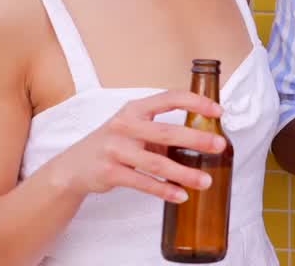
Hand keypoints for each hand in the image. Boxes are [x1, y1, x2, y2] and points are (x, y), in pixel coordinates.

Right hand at [45, 90, 227, 203]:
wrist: (74, 166)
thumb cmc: (114, 143)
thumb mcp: (134, 127)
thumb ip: (161, 129)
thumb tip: (202, 136)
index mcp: (135, 109)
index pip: (170, 98)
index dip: (196, 102)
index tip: (218, 112)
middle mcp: (125, 125)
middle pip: (167, 132)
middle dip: (196, 139)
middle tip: (220, 146)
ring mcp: (115, 149)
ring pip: (157, 163)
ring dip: (185, 173)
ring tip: (205, 180)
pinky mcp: (110, 172)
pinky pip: (143, 183)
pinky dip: (164, 190)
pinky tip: (180, 195)